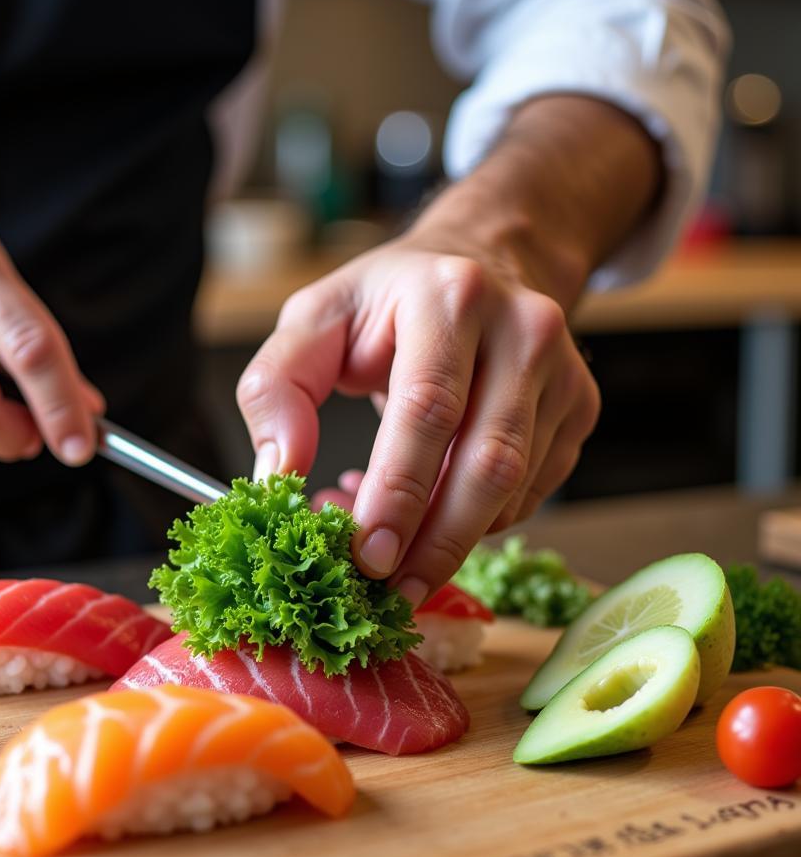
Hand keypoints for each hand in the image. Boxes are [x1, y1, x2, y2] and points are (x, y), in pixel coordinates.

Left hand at [238, 95, 661, 604]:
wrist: (478, 264)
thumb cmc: (387, 303)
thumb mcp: (313, 320)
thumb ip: (277, 389)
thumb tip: (278, 475)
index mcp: (449, 297)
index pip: (429, 410)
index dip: (399, 491)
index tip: (367, 556)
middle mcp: (523, 329)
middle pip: (488, 461)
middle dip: (437, 542)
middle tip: (391, 592)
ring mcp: (563, 372)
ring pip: (516, 487)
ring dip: (454, 538)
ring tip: (399, 556)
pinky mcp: (579, 408)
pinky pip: (532, 491)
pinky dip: (480, 522)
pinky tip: (434, 516)